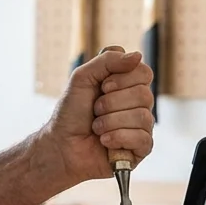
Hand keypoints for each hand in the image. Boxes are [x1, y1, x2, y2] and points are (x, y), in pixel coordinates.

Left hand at [38, 47, 153, 185]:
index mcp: (127, 85)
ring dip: (111, 122)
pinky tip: (105, 141)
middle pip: (144, 95)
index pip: (143, 72)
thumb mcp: (82, 77)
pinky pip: (143, 139)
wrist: (61, 145)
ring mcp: (140, 127)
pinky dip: (118, 138)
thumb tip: (137, 56)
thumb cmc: (71, 113)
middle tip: (95, 110)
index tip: (102, 86)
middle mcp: (137, 104)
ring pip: (143, 117)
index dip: (123, 79)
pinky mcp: (140, 149)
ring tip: (96, 128)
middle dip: (112, 103)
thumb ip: (107, 60)